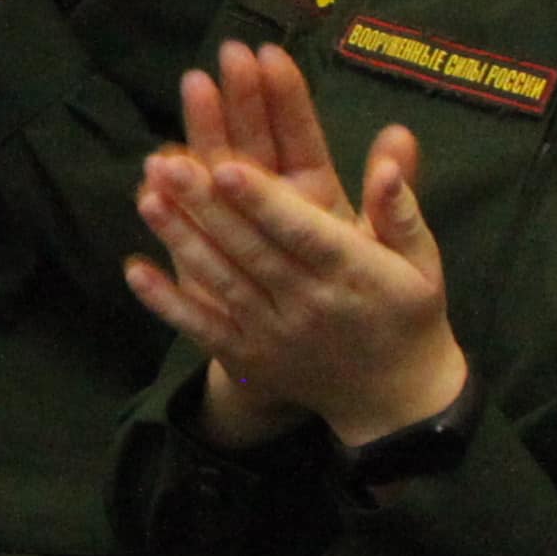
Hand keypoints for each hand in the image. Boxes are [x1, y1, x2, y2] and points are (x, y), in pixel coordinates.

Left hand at [120, 44, 465, 448]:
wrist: (393, 399)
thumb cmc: (407, 312)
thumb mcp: (422, 261)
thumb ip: (401, 209)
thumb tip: (392, 157)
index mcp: (353, 273)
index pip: (301, 232)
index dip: (263, 201)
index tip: (227, 166)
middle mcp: (309, 304)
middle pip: (251, 250)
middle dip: (207, 206)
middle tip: (169, 163)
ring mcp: (273, 334)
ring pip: (222, 282)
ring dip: (182, 241)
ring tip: (148, 198)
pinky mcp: (249, 358)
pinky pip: (203, 329)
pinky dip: (167, 303)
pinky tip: (134, 270)